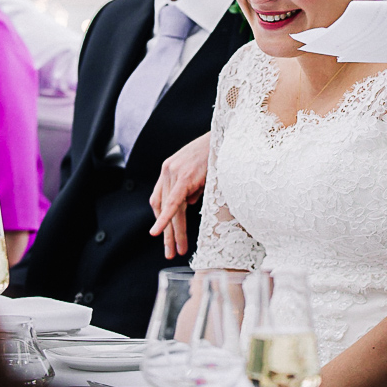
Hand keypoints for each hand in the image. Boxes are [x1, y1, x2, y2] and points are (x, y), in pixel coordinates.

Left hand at [149, 132, 210, 258]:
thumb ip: (192, 187)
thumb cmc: (218, 152)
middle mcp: (168, 170)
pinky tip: (160, 232)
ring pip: (169, 209)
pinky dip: (166, 218)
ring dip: (172, 232)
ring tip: (176, 250)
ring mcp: (173, 172)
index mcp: (171, 168)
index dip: (161, 217)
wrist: (226, 135)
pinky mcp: (183, 176)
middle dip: (166, 232)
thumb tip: (189, 202)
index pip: (159, 198)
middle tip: (169, 251)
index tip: (165, 233)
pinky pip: (173, 202)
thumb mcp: (201, 171)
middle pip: (161, 206)